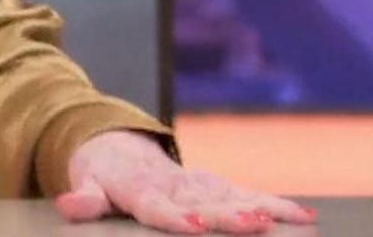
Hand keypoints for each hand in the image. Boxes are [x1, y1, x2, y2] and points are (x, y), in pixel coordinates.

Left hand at [55, 130, 316, 233]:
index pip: (159, 207)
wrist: (118, 147)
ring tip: (285, 219)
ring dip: (260, 208)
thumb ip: (84, 199)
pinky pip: (248, 194)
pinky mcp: (217, 187)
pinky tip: (304, 216)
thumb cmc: (102, 175)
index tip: (192, 225)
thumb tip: (68, 204)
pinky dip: (275, 204)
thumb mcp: (87, 184)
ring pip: (233, 197)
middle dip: (231, 215)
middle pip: (205, 204)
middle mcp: (176, 186)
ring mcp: (200, 186)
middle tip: (256, 223)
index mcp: (142, 190)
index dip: (175, 217)